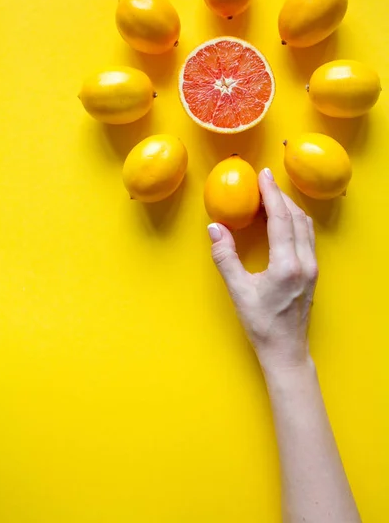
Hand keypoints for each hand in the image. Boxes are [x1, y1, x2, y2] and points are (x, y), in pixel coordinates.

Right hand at [207, 168, 317, 373]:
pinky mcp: (312, 272)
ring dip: (290, 207)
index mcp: (287, 265)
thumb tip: (214, 228)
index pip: (281, 219)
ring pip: (305, 226)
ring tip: (272, 196)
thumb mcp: (239, 292)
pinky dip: (295, 221)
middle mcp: (305, 262)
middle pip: (297, 217)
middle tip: (265, 181)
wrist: (286, 350)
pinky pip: (307, 237)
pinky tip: (282, 221)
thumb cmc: (262, 325)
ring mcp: (312, 267)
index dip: (272, 194)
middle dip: (281, 196)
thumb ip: (226, 257)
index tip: (263, 175)